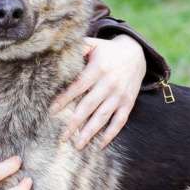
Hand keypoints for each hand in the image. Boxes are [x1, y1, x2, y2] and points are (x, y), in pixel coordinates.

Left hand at [49, 34, 145, 148]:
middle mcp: (109, 83)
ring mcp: (120, 95)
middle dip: (75, 122)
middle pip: (89, 106)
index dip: (65, 99)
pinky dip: (111, 133)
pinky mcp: (128, 103)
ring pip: (103, 116)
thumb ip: (78, 47)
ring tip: (78, 145)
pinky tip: (100, 144)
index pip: (78, 87)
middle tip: (63, 137)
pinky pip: (120, 121)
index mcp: (98, 69)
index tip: (52, 112)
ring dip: (90, 132)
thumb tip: (58, 51)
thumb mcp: (94, 44)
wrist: (136, 54)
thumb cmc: (107, 51)